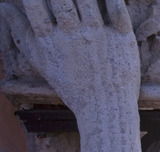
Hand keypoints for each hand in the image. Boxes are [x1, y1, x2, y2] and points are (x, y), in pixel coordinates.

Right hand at [0, 0, 139, 116]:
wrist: (104, 108)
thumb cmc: (70, 84)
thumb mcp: (40, 60)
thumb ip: (21, 31)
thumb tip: (3, 7)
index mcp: (50, 40)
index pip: (35, 5)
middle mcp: (73, 36)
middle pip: (61, 0)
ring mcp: (99, 36)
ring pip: (88, 1)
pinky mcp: (123, 39)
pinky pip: (118, 13)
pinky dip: (114, 1)